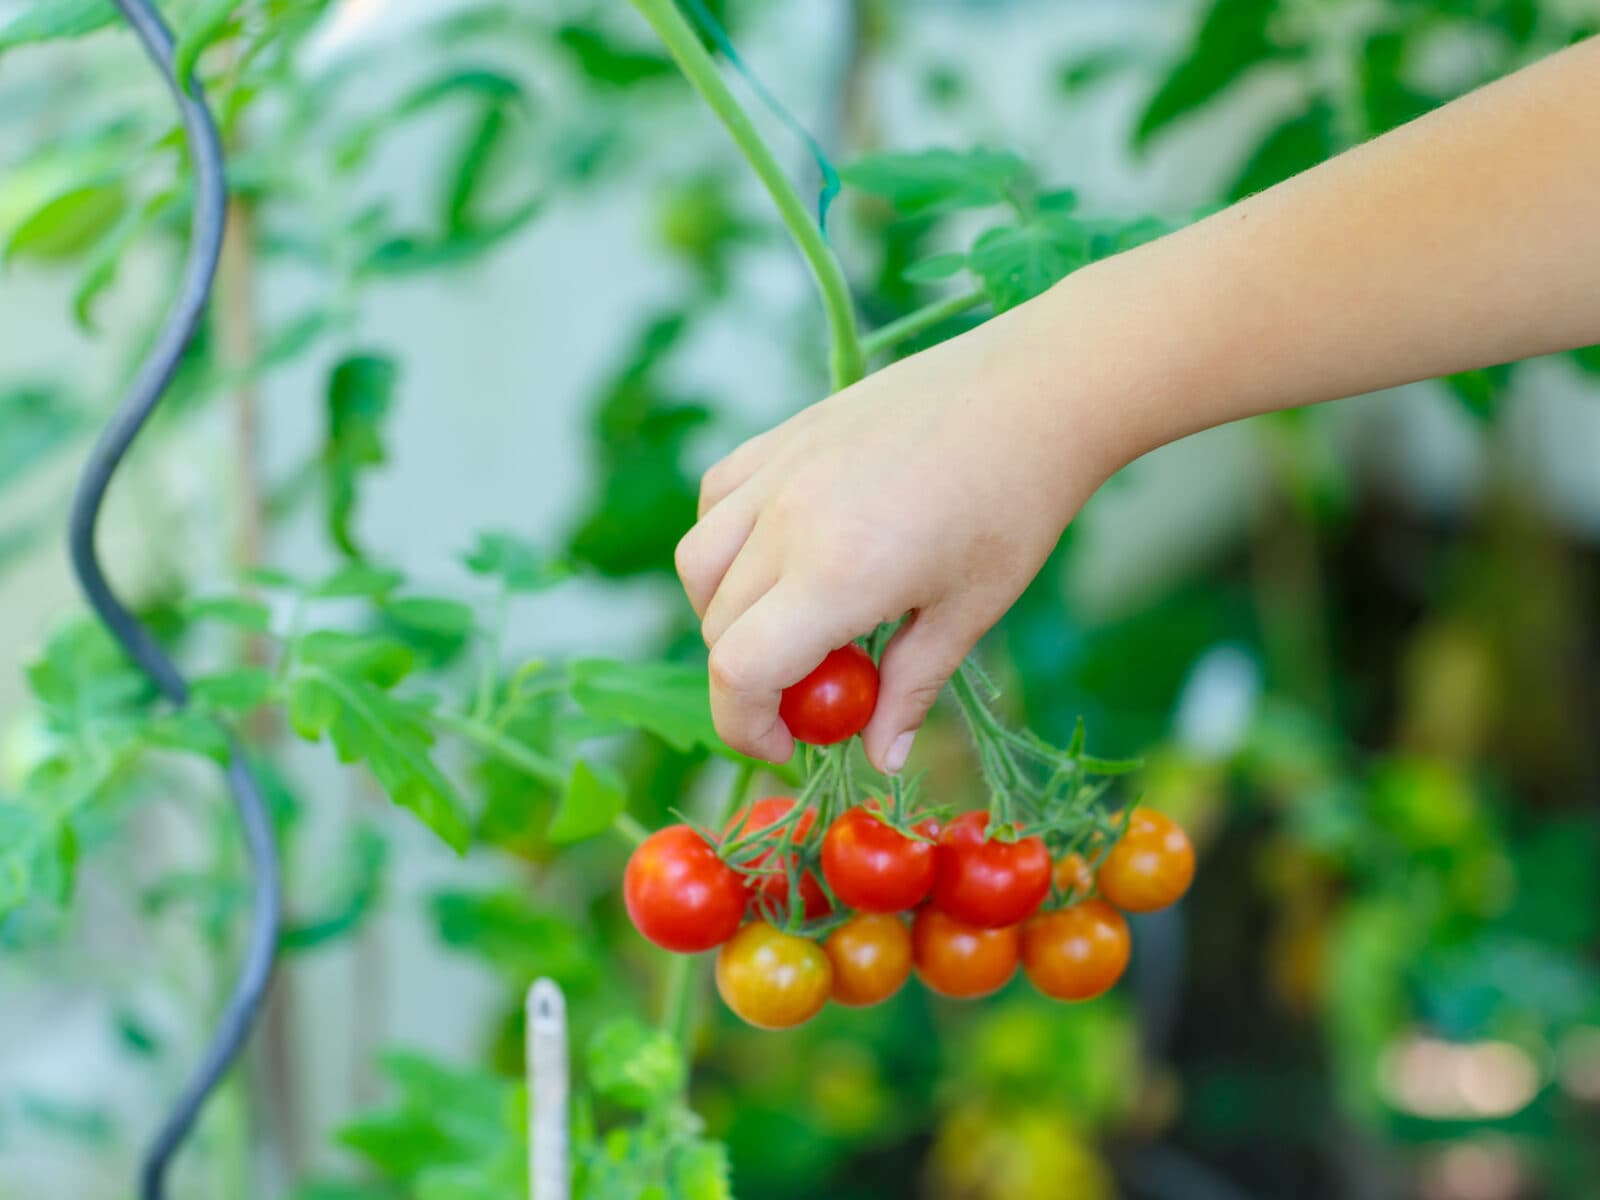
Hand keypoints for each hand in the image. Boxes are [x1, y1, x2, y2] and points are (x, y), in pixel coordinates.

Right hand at [675, 292, 1116, 772]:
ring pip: (699, 563)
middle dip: (749, 680)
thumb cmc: (1016, 505)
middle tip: (812, 695)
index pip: (739, 670)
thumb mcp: (969, 612)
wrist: (1035, 391)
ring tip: (784, 627)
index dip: (742, 725)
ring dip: (723, 613)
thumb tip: (879, 757)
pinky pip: (716, 500)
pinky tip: (772, 557)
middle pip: (718, 626)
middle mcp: (788, 518)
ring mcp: (778, 469)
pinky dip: (724, 543)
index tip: (784, 747)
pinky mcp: (783, 435)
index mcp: (838, 573)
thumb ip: (910, 688)